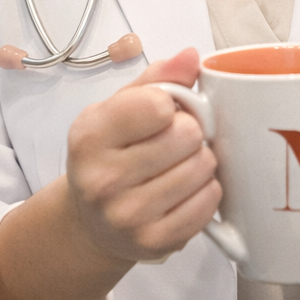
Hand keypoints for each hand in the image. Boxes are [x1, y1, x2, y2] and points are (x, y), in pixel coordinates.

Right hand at [66, 47, 221, 263]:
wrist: (92, 221)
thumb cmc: (111, 155)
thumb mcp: (119, 109)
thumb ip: (157, 79)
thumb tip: (190, 56)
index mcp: (90, 136)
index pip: (158, 104)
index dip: (172, 104)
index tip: (163, 113)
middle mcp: (102, 180)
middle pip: (187, 135)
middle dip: (190, 133)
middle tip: (175, 142)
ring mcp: (128, 216)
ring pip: (203, 168)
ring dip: (200, 162)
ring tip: (178, 166)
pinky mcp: (155, 243)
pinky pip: (209, 202)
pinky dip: (206, 192)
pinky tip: (185, 191)